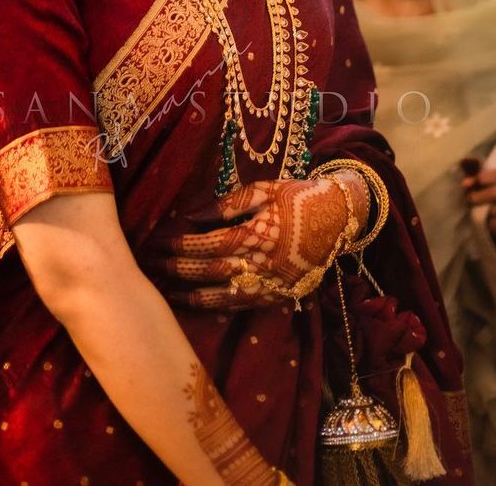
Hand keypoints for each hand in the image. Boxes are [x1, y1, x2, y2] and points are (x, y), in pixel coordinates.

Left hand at [162, 175, 362, 309]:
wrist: (340, 217)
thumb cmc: (299, 196)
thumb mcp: (264, 189)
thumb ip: (228, 204)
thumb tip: (193, 216)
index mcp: (258, 234)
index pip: (210, 243)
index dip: (182, 244)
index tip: (160, 242)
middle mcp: (262, 264)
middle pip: (212, 270)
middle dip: (180, 269)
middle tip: (154, 267)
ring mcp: (272, 283)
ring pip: (224, 295)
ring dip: (193, 295)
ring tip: (168, 293)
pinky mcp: (280, 295)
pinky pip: (243, 305)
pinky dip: (218, 305)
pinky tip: (200, 302)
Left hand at [463, 166, 495, 239]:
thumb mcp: (495, 177)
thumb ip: (479, 174)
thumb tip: (465, 182)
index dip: (486, 177)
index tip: (470, 182)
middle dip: (482, 195)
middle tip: (470, 198)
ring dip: (486, 211)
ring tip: (477, 210)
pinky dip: (494, 225)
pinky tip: (488, 222)